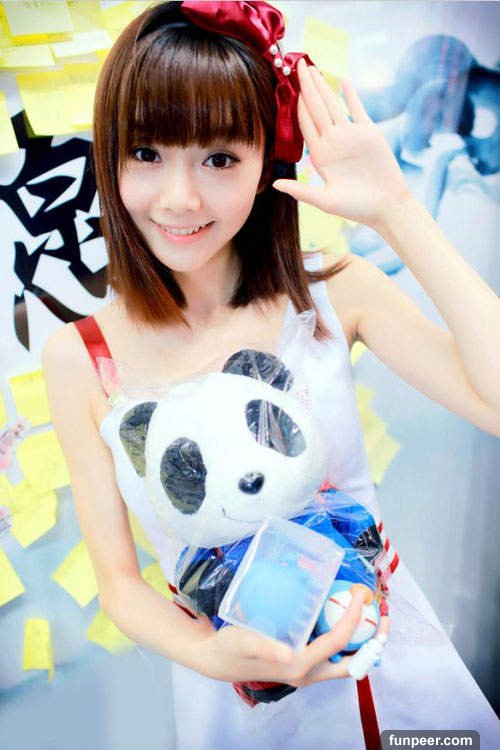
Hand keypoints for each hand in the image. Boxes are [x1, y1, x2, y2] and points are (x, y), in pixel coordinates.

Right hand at [189, 589, 389, 685]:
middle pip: (354, 662)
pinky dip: (345, 633)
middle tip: (382, 614)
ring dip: (363, 638)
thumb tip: (285, 652)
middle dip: (373, 641)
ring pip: (347, 658)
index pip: (337, 643)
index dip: (352, 618)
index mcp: (299, 667)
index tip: (359, 593)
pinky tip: (340, 611)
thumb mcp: (243, 642)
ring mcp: (309, 669)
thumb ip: (263, 647)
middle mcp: (310, 672)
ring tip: (370, 611)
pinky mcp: (304, 661)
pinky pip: (333, 651)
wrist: (219, 659)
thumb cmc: (231, 648)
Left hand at [272, 58, 411, 228]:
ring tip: (313, 68)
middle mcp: (334, 141)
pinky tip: (342, 81)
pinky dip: (350, 95)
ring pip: (334, 104)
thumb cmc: (356, 207)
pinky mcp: (369, 132)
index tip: (287, 86)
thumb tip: (274, 185)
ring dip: (323, 86)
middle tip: (297, 64)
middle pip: (316, 108)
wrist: (386, 205)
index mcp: (320, 154)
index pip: (305, 123)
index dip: (296, 105)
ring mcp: (351, 135)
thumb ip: (301, 191)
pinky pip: (358, 109)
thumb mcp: (325, 201)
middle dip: (306, 86)